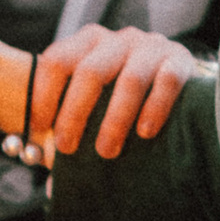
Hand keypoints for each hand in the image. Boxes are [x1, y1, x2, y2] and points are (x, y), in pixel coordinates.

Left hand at [30, 20, 202, 160]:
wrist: (177, 77)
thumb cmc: (123, 97)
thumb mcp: (95, 101)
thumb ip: (70, 129)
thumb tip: (49, 180)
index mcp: (89, 43)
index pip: (58, 60)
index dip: (44, 94)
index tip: (39, 127)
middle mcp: (119, 40)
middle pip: (90, 71)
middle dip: (75, 112)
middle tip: (67, 147)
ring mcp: (151, 47)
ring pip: (131, 79)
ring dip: (115, 119)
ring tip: (106, 151)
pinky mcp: (180, 60)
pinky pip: (167, 81)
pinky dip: (155, 108)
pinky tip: (145, 132)